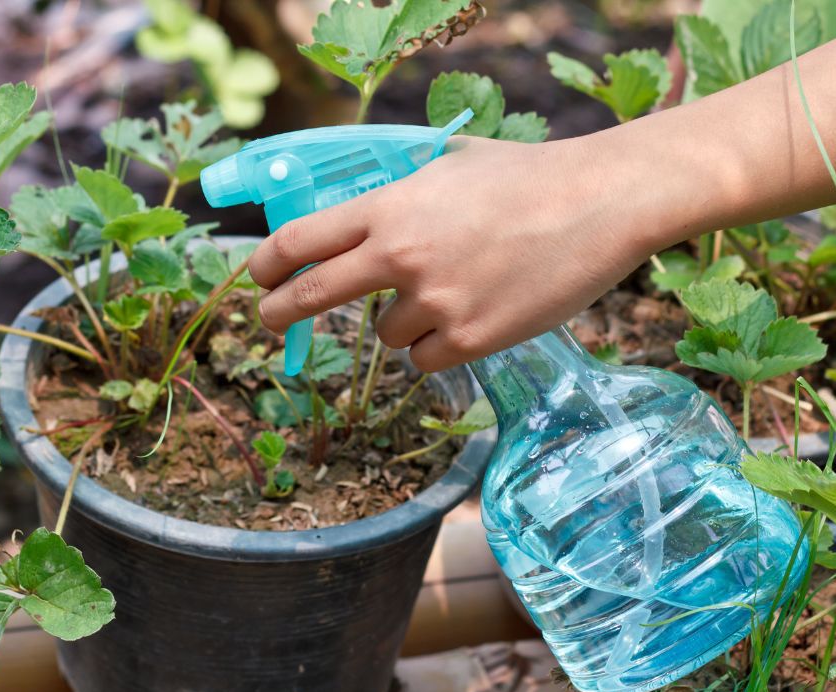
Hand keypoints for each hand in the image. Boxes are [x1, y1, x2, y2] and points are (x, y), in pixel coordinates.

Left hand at [246, 135, 658, 372]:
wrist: (601, 202)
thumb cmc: (527, 176)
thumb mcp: (448, 164)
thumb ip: (398, 189)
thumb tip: (357, 212)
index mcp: (389, 206)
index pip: (300, 240)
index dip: (268, 264)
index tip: (259, 278)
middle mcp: (399, 254)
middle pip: (312, 296)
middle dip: (280, 312)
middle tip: (271, 319)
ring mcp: (434, 300)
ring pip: (386, 334)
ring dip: (405, 321)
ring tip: (459, 288)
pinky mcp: (470, 339)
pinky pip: (424, 358)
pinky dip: (440, 345)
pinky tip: (476, 313)